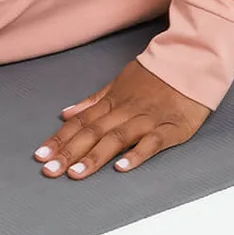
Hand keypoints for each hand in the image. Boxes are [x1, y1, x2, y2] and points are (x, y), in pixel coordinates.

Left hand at [33, 59, 210, 179]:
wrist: (194, 60)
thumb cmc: (156, 74)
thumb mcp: (121, 81)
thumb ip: (94, 100)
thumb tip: (65, 113)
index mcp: (114, 101)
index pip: (81, 122)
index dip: (60, 138)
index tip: (40, 156)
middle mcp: (127, 111)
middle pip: (94, 132)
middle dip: (70, 152)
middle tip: (49, 171)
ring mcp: (148, 119)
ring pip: (117, 138)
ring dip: (95, 156)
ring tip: (75, 174)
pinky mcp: (171, 128)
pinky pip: (152, 142)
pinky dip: (137, 154)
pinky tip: (122, 167)